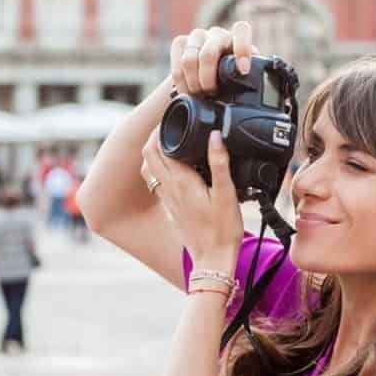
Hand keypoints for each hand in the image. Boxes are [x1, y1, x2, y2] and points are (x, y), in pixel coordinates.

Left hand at [141, 128, 242, 270]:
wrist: (212, 258)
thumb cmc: (222, 229)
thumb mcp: (226, 193)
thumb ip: (220, 163)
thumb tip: (215, 135)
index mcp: (180, 181)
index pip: (159, 147)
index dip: (162, 129)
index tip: (171, 117)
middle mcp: (167, 188)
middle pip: (149, 155)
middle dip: (154, 136)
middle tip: (167, 124)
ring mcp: (166, 198)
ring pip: (149, 168)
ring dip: (154, 152)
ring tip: (169, 140)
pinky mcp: (170, 206)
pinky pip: (156, 180)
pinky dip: (159, 167)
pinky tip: (173, 166)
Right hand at [170, 21, 259, 96]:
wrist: (205, 71)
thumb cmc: (228, 75)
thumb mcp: (242, 74)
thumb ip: (248, 74)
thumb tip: (253, 86)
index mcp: (236, 36)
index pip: (241, 30)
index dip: (242, 49)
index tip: (243, 71)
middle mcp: (216, 33)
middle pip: (208, 54)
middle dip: (207, 80)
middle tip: (211, 94)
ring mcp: (196, 35)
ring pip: (189, 61)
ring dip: (193, 84)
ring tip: (199, 95)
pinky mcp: (180, 42)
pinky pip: (176, 65)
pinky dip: (181, 83)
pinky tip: (186, 91)